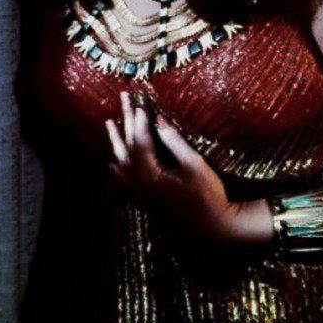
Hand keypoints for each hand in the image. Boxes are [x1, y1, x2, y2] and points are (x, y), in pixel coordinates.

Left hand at [105, 90, 242, 243]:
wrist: (213, 223)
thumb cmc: (207, 194)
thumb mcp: (193, 164)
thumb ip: (174, 141)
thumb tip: (158, 119)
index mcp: (150, 176)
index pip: (140, 141)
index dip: (140, 120)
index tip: (140, 102)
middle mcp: (141, 184)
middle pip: (128, 147)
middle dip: (127, 121)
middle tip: (123, 99)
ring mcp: (142, 192)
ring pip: (123, 161)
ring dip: (117, 141)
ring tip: (110, 123)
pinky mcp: (147, 196)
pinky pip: (126, 178)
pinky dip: (119, 166)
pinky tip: (113, 163)